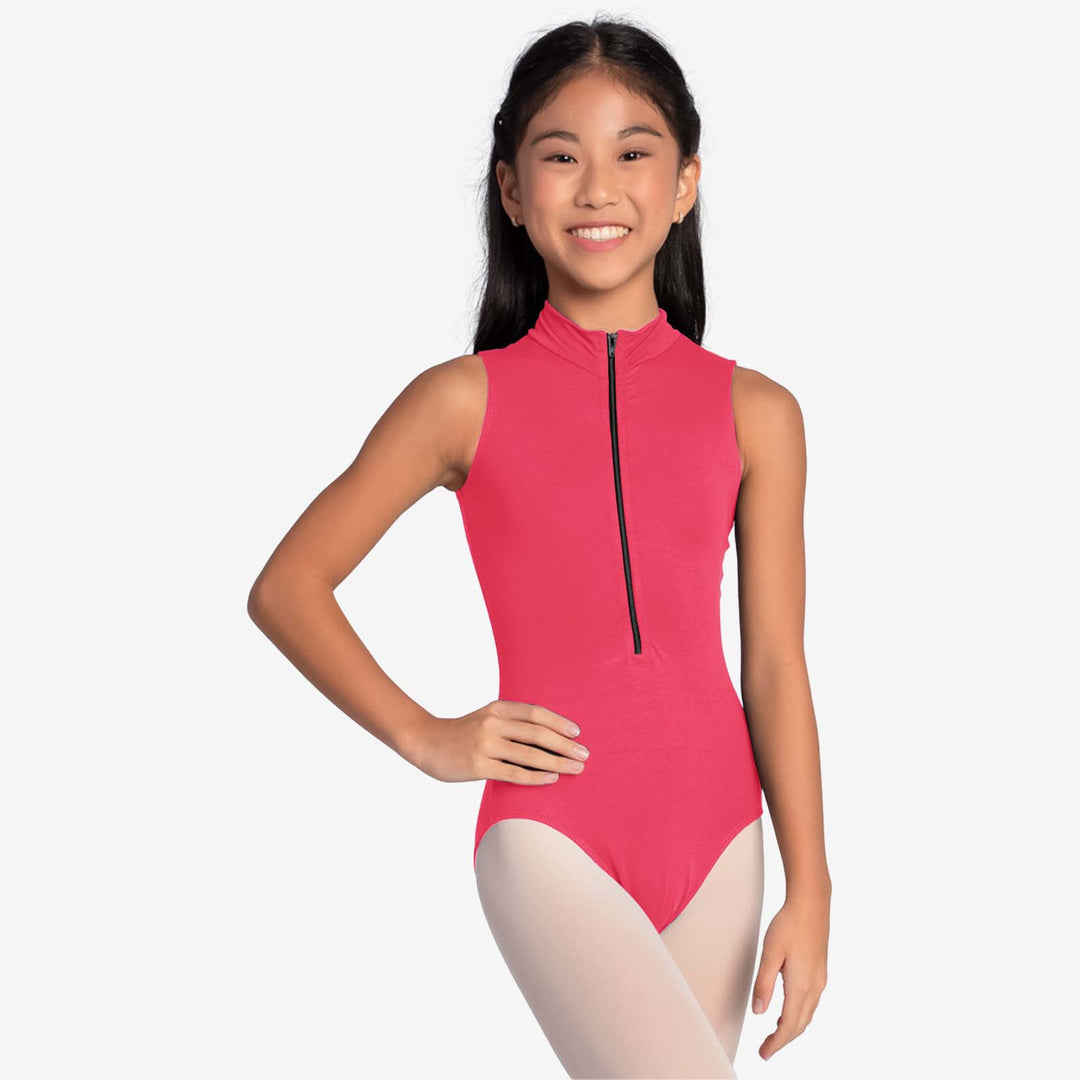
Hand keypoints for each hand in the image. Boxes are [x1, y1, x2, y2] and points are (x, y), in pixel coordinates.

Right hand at [412, 699, 589, 784]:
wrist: (425, 742)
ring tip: (576, 768)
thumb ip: (511, 722)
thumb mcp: (486, 718)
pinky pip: (514, 773)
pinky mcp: (478, 766)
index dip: (558, 722)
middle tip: (585, 753)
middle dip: (565, 744)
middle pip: (537, 733)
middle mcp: (492, 723)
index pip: (535, 713)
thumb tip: (549, 735)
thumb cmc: (462, 733)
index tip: (577, 732)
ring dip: (558, 762)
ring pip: (530, 755)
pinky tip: (552, 778)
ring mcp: (485, 744)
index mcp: (497, 708)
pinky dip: (536, 777)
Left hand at [751, 888, 829, 1060]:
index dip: (776, 1043)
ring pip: (807, 1015)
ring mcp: (820, 980)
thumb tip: (759, 1012)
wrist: (812, 904)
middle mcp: (815, 987)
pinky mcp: (820, 972)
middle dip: (783, 1040)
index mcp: (801, 985)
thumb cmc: (788, 924)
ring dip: (791, 1029)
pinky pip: (810, 1004)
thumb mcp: (770, 952)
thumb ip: (764, 983)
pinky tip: (788, 1013)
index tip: (763, 1054)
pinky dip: (799, 1015)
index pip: (789, 1025)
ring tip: (774, 1036)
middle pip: (800, 1025)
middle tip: (765, 1050)